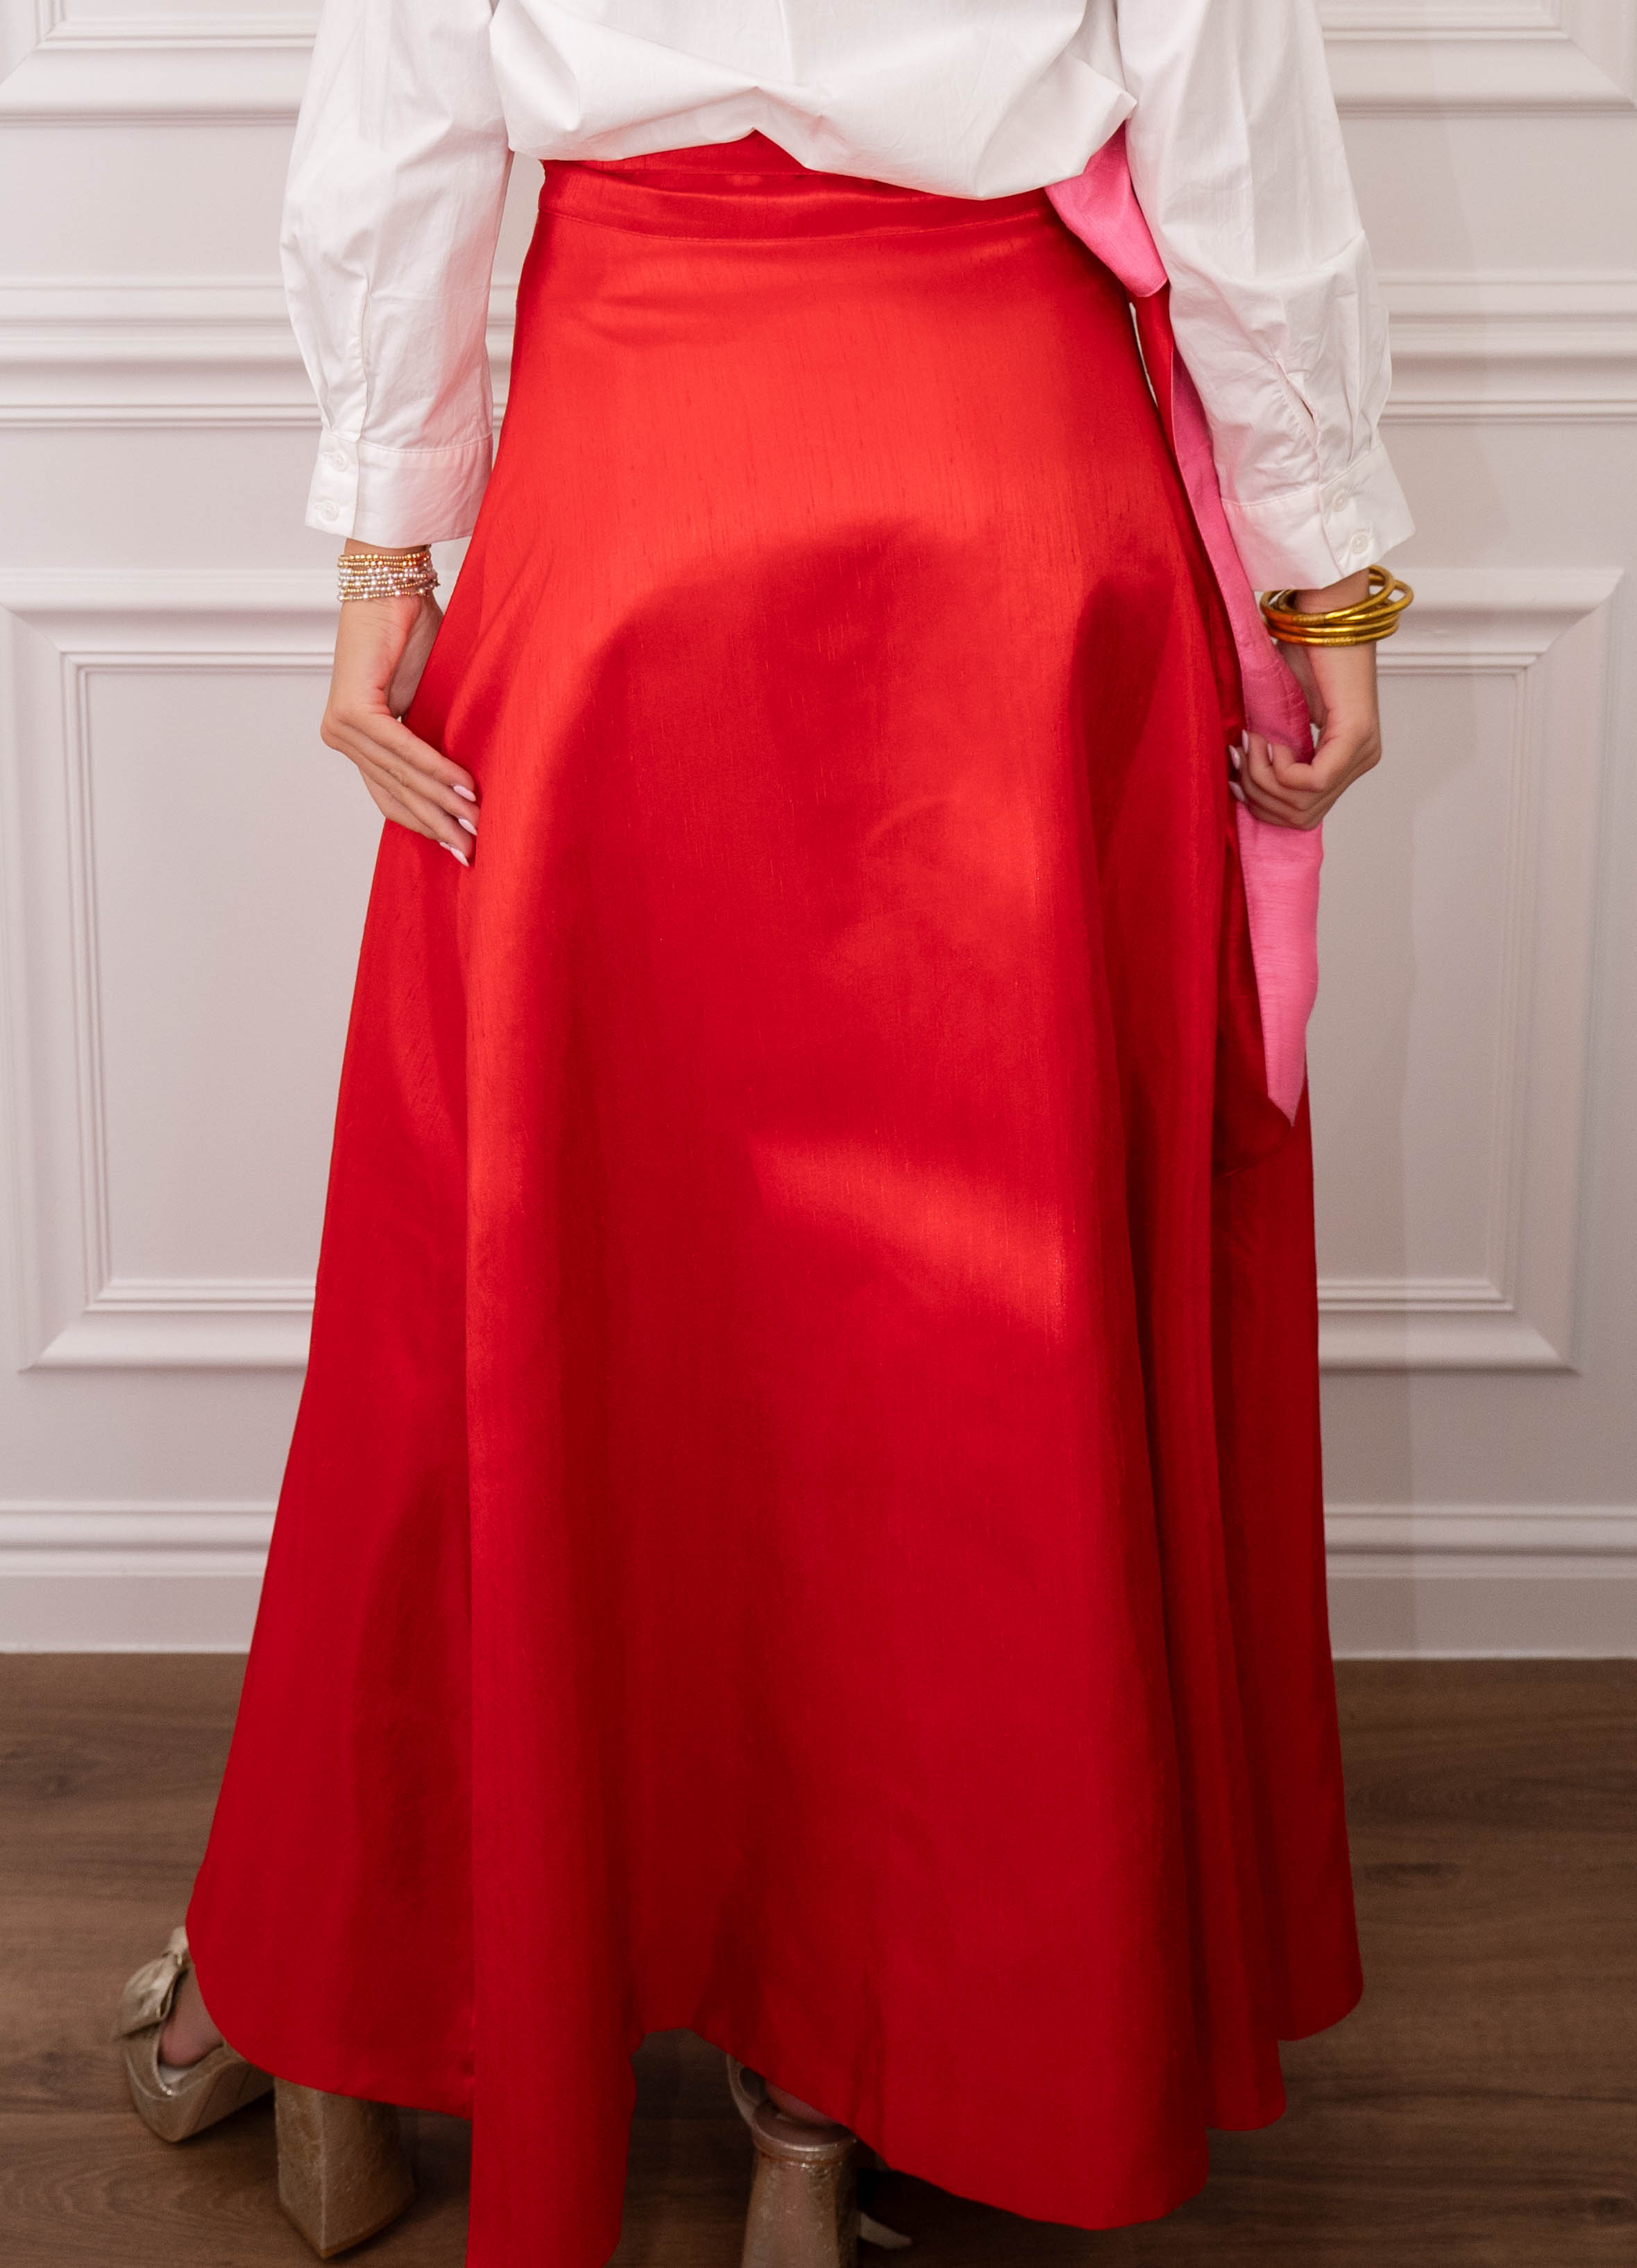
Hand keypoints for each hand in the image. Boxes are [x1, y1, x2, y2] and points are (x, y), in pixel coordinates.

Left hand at [320, 543, 478, 865]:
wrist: (393, 583)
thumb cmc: (415, 632)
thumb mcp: (430, 700)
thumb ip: (434, 740)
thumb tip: (468, 791)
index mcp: (358, 740)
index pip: (392, 797)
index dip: (428, 825)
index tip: (462, 850)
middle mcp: (342, 737)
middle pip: (396, 795)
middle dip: (439, 826)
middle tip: (473, 852)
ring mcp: (342, 727)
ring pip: (400, 778)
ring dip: (442, 803)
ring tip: (477, 823)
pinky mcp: (351, 711)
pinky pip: (399, 749)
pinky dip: (433, 768)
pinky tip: (462, 787)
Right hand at [1236, 568, 1383, 832]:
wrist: (1323, 613)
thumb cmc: (1302, 651)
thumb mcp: (1278, 717)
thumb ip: (1273, 754)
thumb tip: (1240, 787)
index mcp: (1345, 759)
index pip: (1303, 817)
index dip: (1262, 804)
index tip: (1237, 771)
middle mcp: (1360, 761)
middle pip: (1300, 818)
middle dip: (1259, 795)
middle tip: (1242, 755)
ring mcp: (1361, 753)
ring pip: (1302, 805)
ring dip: (1264, 779)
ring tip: (1253, 742)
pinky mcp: (1355, 738)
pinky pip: (1310, 783)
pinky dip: (1279, 768)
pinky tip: (1269, 739)